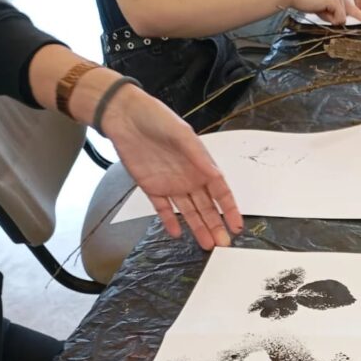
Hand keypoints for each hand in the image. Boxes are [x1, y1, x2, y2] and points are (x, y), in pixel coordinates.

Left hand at [100, 84, 242, 249]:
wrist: (123, 116)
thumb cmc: (155, 118)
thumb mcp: (181, 133)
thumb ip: (198, 155)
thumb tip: (215, 174)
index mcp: (201, 165)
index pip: (220, 192)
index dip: (230, 209)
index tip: (237, 225)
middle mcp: (189, 178)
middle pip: (206, 207)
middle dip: (216, 225)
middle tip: (222, 243)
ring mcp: (171, 184)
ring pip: (188, 211)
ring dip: (197, 227)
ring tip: (206, 244)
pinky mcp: (151, 187)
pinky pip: (163, 208)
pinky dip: (169, 221)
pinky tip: (177, 233)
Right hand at [288, 0, 360, 23]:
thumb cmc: (306, 1)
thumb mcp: (323, 8)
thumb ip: (334, 13)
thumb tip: (341, 22)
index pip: (354, 7)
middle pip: (347, 16)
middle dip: (335, 19)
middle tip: (322, 10)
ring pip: (342, 19)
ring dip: (329, 19)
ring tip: (318, 8)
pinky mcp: (335, 0)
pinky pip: (338, 18)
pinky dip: (328, 17)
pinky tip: (319, 7)